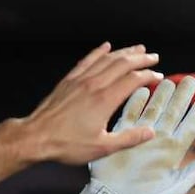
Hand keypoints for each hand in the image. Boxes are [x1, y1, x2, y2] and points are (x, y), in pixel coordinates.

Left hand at [16, 43, 162, 164]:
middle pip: (122, 64)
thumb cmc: (67, 144)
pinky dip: (98, 52)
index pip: (132, 80)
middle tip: (153, 56)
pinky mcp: (69, 80)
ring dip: (124, 52)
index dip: (148, 76)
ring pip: (106, 59)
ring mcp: (80, 80)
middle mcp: (94, 85)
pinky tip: (106, 46)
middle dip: (140, 58)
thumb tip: (150, 132)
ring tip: (137, 48)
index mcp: (105, 100)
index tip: (158, 76)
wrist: (36, 137)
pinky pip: (87, 60)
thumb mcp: (102, 147)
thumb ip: (129, 138)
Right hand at [77, 77, 194, 193]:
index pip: (191, 126)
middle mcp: (159, 140)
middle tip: (191, 79)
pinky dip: (135, 102)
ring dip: (161, 95)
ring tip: (169, 81)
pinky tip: (142, 90)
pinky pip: (130, 114)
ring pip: (154, 109)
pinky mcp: (121, 135)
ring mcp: (140, 136)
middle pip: (174, 112)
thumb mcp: (176, 186)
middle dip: (183, 95)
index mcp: (174, 150)